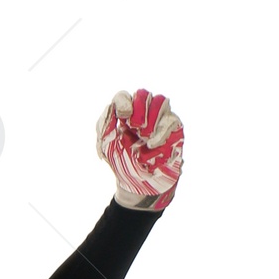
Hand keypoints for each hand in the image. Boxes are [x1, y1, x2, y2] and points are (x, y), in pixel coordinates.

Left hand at [96, 89, 182, 211]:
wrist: (138, 183)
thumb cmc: (121, 162)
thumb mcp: (106, 147)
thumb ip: (105, 128)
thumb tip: (112, 112)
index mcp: (124, 114)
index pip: (123, 97)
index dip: (123, 101)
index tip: (123, 116)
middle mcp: (142, 112)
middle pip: (144, 95)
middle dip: (140, 109)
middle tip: (136, 127)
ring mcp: (159, 118)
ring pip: (160, 102)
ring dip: (152, 118)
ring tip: (145, 137)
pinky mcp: (173, 128)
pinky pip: (171, 120)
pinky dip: (161, 132)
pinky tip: (153, 144)